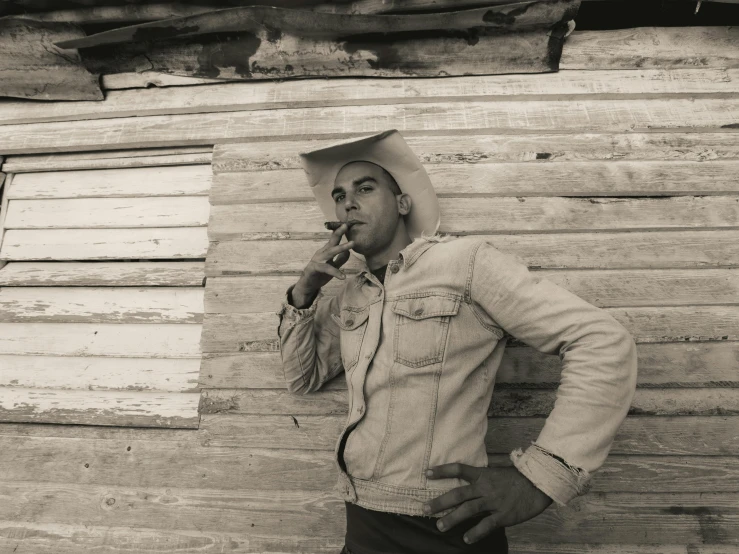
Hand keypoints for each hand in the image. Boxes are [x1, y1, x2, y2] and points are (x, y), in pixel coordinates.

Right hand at [291, 223, 353, 307]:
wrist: (307, 285)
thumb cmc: (320, 274)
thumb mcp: (333, 266)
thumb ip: (340, 259)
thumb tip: (349, 252)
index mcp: (326, 251)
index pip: (334, 240)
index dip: (340, 232)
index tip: (347, 224)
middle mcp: (322, 253)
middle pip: (331, 242)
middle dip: (339, 233)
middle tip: (346, 225)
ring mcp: (317, 260)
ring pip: (330, 252)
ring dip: (341, 247)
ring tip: (352, 244)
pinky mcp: (314, 269)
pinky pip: (326, 269)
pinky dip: (335, 272)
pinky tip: (343, 276)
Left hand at [423, 464, 552, 543]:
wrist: (539, 484)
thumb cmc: (517, 479)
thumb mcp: (497, 473)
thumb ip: (482, 478)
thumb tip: (468, 482)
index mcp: (483, 474)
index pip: (459, 469)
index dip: (442, 470)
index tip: (427, 472)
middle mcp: (485, 487)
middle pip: (458, 494)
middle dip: (440, 501)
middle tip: (424, 508)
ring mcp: (494, 501)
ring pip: (469, 510)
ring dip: (452, 518)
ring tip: (440, 526)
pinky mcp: (504, 515)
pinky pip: (487, 525)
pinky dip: (476, 532)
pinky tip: (466, 539)